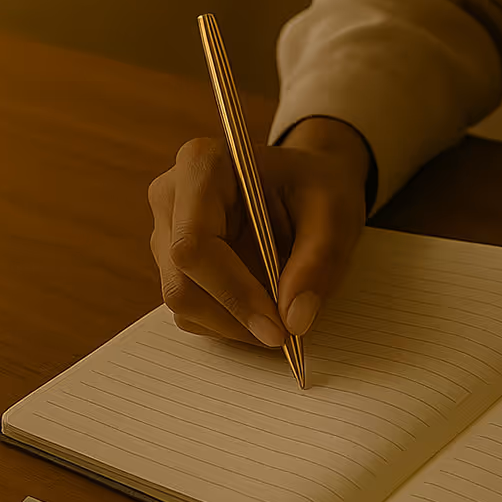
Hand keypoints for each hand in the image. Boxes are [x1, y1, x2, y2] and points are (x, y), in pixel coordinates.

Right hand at [148, 117, 369, 347]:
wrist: (306, 182)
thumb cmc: (318, 187)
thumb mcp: (335, 214)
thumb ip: (318, 261)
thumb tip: (293, 320)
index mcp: (202, 166)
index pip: (194, 244)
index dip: (233, 293)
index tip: (277, 328)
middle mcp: (170, 195)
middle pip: (180, 280)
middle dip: (233, 318)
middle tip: (284, 336)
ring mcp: (165, 230)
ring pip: (181, 301)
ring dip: (232, 324)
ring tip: (280, 320)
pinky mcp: (172, 260)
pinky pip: (189, 307)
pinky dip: (227, 322)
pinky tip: (261, 310)